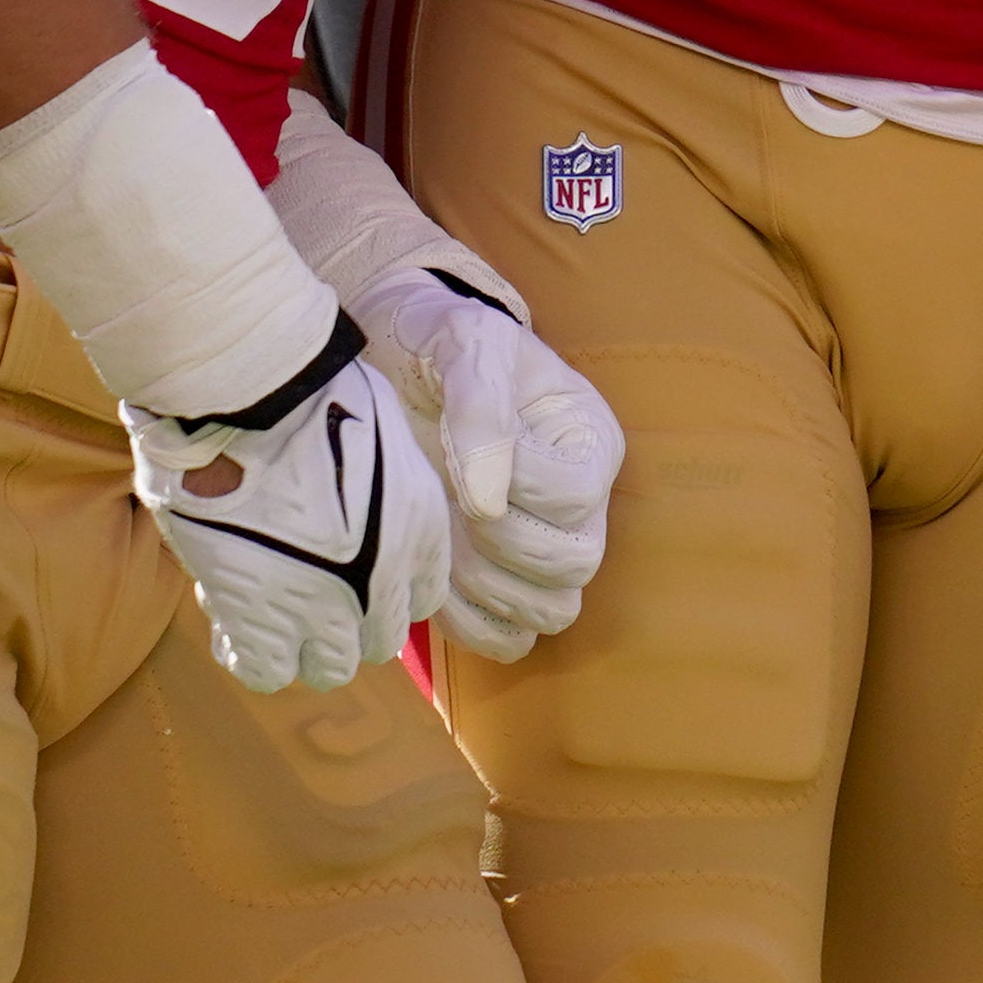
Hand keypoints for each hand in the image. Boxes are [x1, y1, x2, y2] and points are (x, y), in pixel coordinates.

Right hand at [127, 320, 463, 691]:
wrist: (250, 390)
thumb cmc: (306, 383)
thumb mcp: (374, 420)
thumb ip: (377, 477)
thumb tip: (350, 491)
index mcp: (420, 526)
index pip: (420, 594)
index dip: (381, 586)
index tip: (349, 568)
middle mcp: (386, 577)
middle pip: (378, 639)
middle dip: (343, 619)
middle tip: (298, 583)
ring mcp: (326, 605)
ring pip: (328, 667)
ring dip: (297, 642)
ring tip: (260, 599)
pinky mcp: (263, 619)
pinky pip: (267, 671)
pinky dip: (248, 653)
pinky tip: (228, 618)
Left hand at [343, 264, 619, 658]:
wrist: (394, 365)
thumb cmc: (438, 343)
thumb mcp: (463, 343)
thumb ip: (479, 405)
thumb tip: (489, 498)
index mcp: (589, 442)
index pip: (576, 495)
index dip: (516, 485)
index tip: (458, 450)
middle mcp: (582, 504)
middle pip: (575, 565)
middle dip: (501, 541)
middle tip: (449, 503)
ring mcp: (544, 550)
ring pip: (550, 612)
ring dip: (486, 585)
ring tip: (441, 534)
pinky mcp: (501, 586)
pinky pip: (508, 640)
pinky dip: (470, 622)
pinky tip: (433, 574)